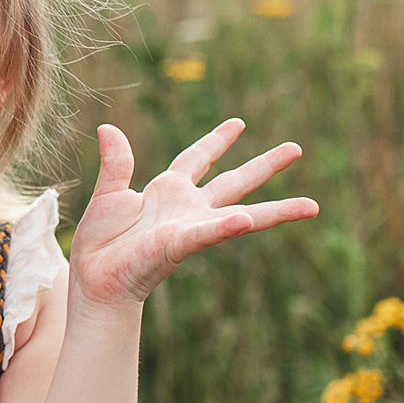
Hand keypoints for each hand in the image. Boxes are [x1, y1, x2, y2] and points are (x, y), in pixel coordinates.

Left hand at [69, 119, 318, 309]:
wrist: (92, 279)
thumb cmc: (100, 243)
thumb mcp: (107, 194)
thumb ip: (116, 163)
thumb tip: (107, 127)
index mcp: (168, 191)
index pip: (198, 159)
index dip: (217, 141)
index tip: (239, 123)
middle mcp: (187, 208)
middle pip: (233, 181)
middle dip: (265, 165)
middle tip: (297, 148)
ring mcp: (190, 227)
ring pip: (241, 214)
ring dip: (276, 211)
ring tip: (311, 206)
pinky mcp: (180, 245)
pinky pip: (207, 233)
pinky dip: (224, 226)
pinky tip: (246, 219)